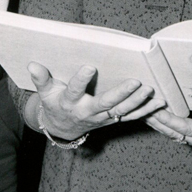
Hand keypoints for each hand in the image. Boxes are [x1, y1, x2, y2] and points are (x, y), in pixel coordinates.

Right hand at [29, 62, 164, 140]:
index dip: (81, 80)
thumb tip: (32, 64)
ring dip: (137, 102)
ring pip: (122, 111)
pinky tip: (159, 101)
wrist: (63, 128)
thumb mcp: (45, 93)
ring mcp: (102, 118)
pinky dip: (146, 110)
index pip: (74, 90)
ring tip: (150, 90)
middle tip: (134, 82)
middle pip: (105, 104)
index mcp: (70, 103)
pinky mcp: (113, 120)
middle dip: (120, 93)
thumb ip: (41, 79)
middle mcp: (87, 112)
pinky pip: (131, 117)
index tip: (90, 66)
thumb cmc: (55, 103)